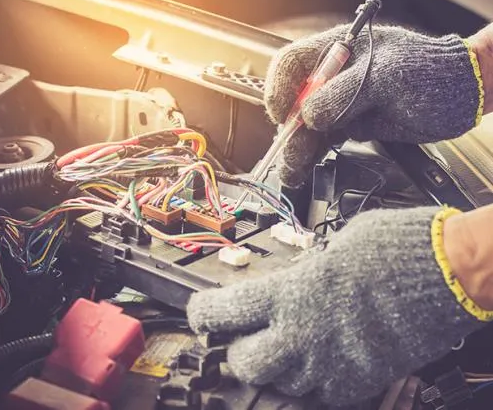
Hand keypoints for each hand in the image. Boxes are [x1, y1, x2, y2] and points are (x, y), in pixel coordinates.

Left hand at [187, 207, 484, 405]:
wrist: (444, 275)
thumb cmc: (390, 250)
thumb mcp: (332, 250)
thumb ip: (304, 272)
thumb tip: (293, 281)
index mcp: (290, 292)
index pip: (224, 311)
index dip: (204, 314)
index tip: (201, 313)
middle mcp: (302, 333)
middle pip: (244, 363)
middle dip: (237, 352)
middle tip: (245, 337)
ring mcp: (329, 364)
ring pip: (280, 384)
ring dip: (275, 368)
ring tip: (286, 348)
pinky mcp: (357, 382)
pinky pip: (319, 395)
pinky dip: (310, 382)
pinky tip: (319, 361)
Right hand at [265, 24, 487, 186]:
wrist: (459, 96)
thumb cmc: (430, 71)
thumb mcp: (386, 78)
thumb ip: (343, 95)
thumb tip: (309, 117)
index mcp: (337, 51)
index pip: (292, 64)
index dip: (280, 87)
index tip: (282, 113)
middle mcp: (332, 77)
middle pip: (293, 100)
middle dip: (288, 128)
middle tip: (288, 152)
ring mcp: (339, 102)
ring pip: (305, 126)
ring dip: (296, 148)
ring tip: (292, 170)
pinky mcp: (349, 124)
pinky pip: (321, 140)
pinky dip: (311, 154)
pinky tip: (301, 168)